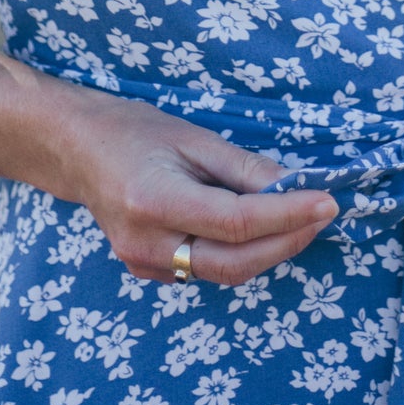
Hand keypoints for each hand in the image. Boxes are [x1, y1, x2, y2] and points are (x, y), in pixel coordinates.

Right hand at [51, 81, 339, 287]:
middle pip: (235, 262)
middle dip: (287, 241)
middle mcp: (147, 244)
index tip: (327, 201)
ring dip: (270, 249)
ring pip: (225, 272)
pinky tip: (261, 230)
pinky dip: (242, 254)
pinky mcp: (148, 271)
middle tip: (322, 214)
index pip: (236, 222)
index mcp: (155, 202)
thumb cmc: (133, 132)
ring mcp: (143, 264)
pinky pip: (207, 270)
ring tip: (301, 219)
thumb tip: (295, 185)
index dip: (287, 215)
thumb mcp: (192, 137)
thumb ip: (243, 168)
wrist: (77, 150)